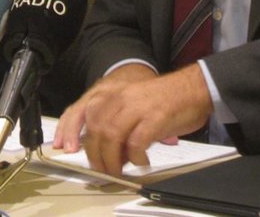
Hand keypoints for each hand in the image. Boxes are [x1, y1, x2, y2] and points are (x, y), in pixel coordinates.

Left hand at [54, 62, 213, 175]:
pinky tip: (141, 162)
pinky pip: (136, 142)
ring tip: (118, 171)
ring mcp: (137, 105)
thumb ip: (116, 125)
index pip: (82, 110)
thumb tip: (107, 153)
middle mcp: (121, 96)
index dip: (69, 130)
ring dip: (111, 159)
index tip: (65, 148)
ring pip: (111, 135)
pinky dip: (135, 157)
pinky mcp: (155, 117)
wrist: (194, 88)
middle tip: (102, 169)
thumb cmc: (163, 101)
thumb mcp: (133, 107)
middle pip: (95, 128)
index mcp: (112, 91)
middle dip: (95, 154)